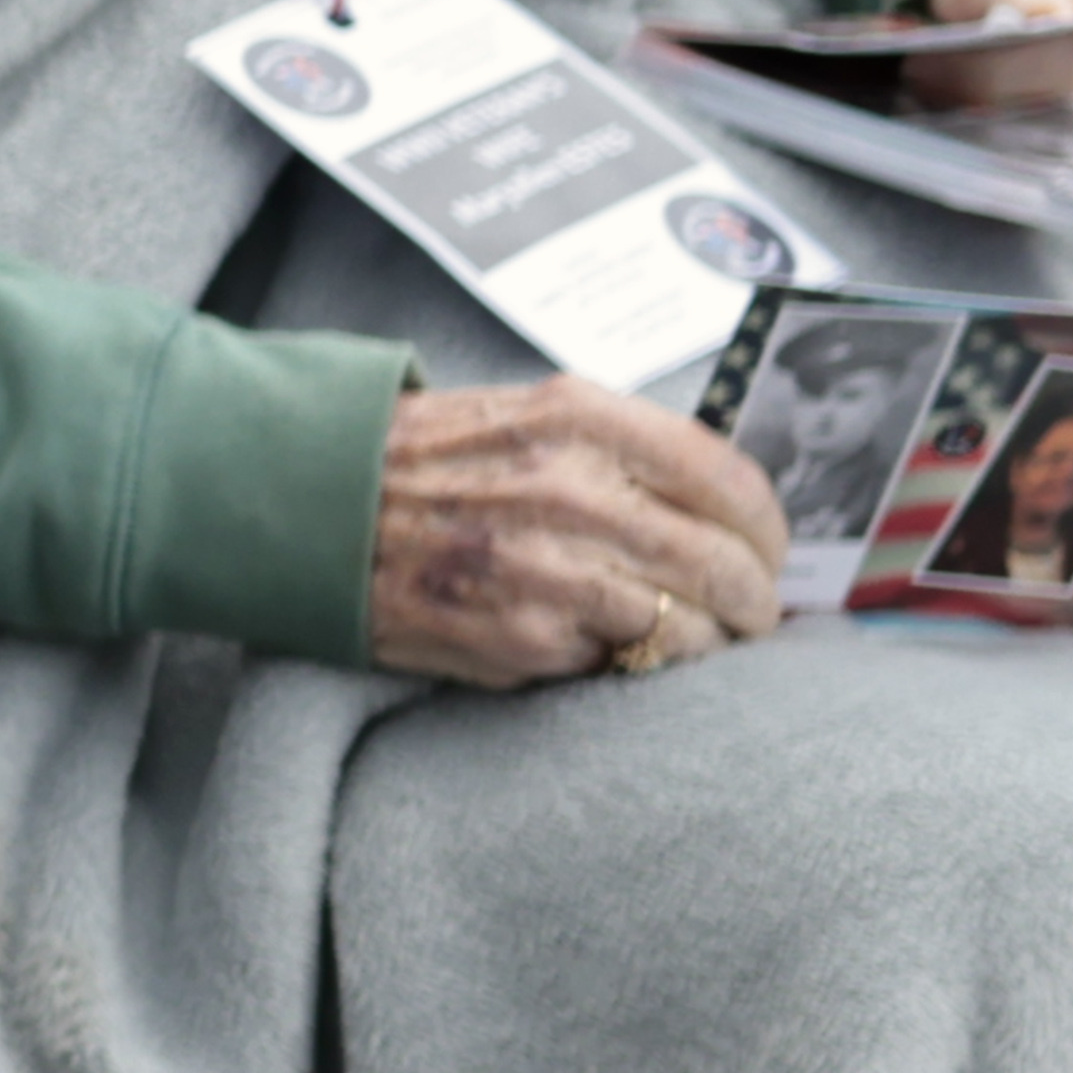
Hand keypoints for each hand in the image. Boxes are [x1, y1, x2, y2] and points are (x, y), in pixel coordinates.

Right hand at [365, 378, 790, 691]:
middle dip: (753, 601)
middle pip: (720, 563)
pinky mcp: (516, 637)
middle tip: (753, 615)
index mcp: (581, 420)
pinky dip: (621, 659)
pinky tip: (605, 646)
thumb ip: (622, 448)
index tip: (770, 550)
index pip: (728, 480)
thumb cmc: (421, 459)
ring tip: (695, 643)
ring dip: (701, 644)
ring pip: (681, 627)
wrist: (303, 504)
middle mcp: (569, 489)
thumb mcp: (527, 413)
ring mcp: (544, 570)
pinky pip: (610, 660)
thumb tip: (721, 511)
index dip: (768, 529)